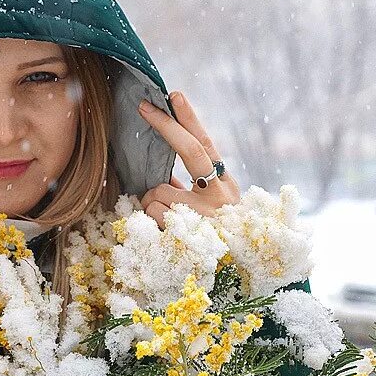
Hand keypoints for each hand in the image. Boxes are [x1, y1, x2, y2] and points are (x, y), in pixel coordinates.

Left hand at [137, 91, 239, 228]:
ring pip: (157, 191)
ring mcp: (203, 215)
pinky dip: (151, 223)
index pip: (208, 145)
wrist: (230, 280)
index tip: (175, 95)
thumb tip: (162, 175)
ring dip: (153, 205)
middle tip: (145, 106)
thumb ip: (190, 190)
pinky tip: (165, 233)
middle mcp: (220, 196)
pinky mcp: (184, 233)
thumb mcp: (210, 211)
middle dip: (166, 125)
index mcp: (225, 187)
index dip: (190, 119)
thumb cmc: (216, 240)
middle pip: (191, 150)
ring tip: (168, 222)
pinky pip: (151, 216)